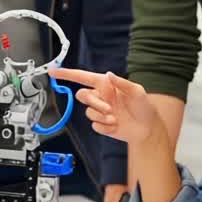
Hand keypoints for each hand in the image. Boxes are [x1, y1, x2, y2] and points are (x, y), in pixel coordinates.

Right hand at [49, 68, 164, 145]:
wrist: (147, 129)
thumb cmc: (144, 107)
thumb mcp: (137, 91)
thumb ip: (122, 83)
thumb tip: (108, 74)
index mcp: (106, 85)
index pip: (83, 77)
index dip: (67, 74)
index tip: (54, 72)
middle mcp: (101, 97)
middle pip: (82, 96)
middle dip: (93, 103)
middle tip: (109, 109)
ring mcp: (100, 111)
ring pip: (88, 112)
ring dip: (102, 116)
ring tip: (116, 119)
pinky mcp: (101, 124)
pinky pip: (94, 125)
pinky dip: (105, 127)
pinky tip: (116, 126)